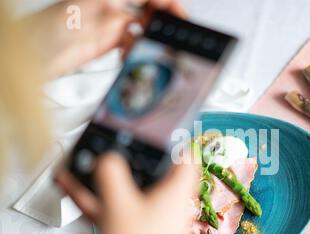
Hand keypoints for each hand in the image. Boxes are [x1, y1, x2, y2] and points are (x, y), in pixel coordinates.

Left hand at [24, 0, 185, 77]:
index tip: (181, 17)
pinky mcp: (107, 44)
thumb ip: (121, 7)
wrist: (34, 57)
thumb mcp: (91, 8)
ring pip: (143, 30)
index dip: (169, 5)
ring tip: (156, 50)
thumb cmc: (49, 29)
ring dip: (151, 41)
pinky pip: (132, 46)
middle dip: (165, 23)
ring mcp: (110, 26)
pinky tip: (133, 57)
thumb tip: (148, 8)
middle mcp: (112, 7)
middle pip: (150, 11)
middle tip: (176, 37)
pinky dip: (137, 52)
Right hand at [56, 153, 197, 233]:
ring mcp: (155, 223)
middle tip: (122, 146)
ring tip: (86, 164)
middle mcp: (171, 208)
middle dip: (135, 159)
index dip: (179, 142)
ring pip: (134, 192)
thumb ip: (111, 173)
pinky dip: (101, 199)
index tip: (164, 132)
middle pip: (158, 173)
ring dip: (110, 179)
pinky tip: (74, 188)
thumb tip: (107, 157)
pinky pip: (120, 210)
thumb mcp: (119, 203)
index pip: (189, 159)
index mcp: (178, 194)